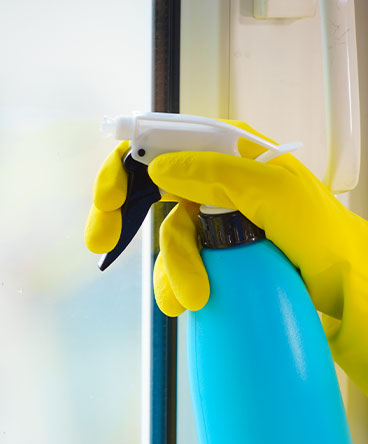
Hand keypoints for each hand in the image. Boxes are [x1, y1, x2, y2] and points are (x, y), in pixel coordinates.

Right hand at [84, 121, 367, 320]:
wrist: (344, 287)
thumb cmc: (322, 234)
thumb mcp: (274, 193)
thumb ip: (218, 173)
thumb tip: (158, 167)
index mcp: (227, 150)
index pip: (160, 141)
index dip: (124, 165)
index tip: (108, 198)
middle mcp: (214, 180)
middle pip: (146, 187)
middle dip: (121, 216)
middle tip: (101, 242)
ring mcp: (211, 219)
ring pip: (163, 237)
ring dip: (170, 268)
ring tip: (193, 296)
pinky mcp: (212, 254)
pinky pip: (174, 265)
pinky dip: (173, 285)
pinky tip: (186, 301)